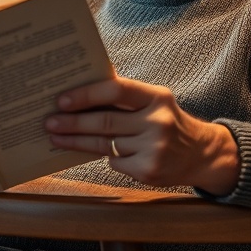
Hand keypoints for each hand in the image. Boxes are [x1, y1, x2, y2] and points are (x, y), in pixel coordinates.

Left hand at [45, 75, 240, 194]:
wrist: (201, 154)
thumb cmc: (166, 121)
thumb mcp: (153, 101)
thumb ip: (124, 94)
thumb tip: (82, 80)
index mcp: (156, 97)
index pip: (116, 90)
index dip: (86, 94)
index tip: (62, 100)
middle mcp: (157, 121)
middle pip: (105, 121)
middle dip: (72, 122)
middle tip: (49, 122)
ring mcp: (154, 148)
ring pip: (105, 144)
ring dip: (76, 141)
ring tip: (55, 137)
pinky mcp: (149, 171)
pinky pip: (115, 161)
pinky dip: (108, 156)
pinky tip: (100, 151)